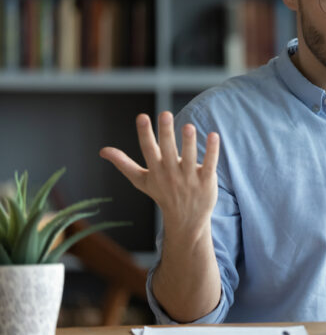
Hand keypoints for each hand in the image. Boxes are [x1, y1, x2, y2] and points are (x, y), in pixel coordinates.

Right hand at [99, 111, 219, 232]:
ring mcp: (189, 178)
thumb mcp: (141, 181)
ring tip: (188, 126)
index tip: (142, 116)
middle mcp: (171, 173)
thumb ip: (124, 164)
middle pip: (167, 150)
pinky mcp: (206, 181)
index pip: (148, 149)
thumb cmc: (162, 194)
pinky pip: (209, 164)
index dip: (145, 133)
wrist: (186, 220)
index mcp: (155, 170)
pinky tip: (214, 135)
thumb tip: (102, 150)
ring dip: (188, 142)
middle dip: (166, 133)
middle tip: (165, 114)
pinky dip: (212, 151)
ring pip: (189, 157)